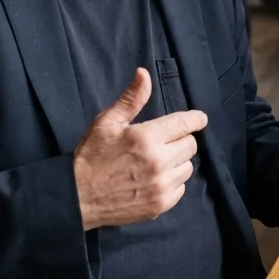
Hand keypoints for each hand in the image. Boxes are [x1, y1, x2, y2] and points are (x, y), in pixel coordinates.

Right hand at [72, 68, 206, 230]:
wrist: (78, 197)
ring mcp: (161, 185)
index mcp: (146, 137)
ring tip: (157, 162)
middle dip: (180, 140)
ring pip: (188, 167)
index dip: (196, 119)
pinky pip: (181, 188)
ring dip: (177, 162)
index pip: (185, 124)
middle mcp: (158, 161)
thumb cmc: (92, 156)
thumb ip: (131, 99)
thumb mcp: (107, 122)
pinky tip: (154, 179)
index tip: (200, 119)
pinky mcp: (161, 204)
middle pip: (190, 145)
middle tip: (163, 143)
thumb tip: (144, 73)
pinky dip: (172, 182)